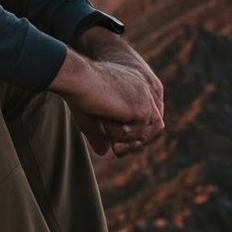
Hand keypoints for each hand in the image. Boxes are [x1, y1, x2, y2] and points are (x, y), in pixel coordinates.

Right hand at [48, 43, 163, 157]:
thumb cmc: (81, 95)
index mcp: (137, 86)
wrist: (78, 81)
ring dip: (122, 137)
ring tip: (104, 122)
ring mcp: (146, 98)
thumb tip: (103, 151)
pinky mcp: (143, 108)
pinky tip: (105, 117)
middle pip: (153, 126)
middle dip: (133, 143)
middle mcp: (146, 89)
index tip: (116, 147)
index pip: (146, 117)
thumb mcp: (92, 118)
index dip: (134, 135)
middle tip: (116, 150)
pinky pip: (135, 134)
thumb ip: (101, 134)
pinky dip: (117, 134)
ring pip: (143, 133)